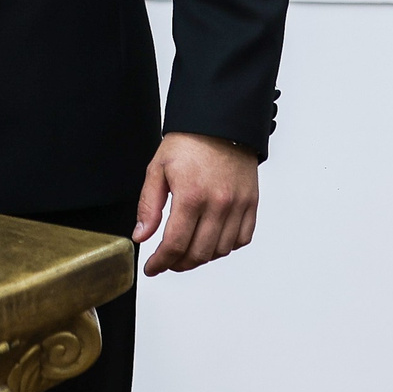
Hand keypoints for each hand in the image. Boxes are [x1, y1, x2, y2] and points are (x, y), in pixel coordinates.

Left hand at [133, 132, 258, 275]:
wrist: (220, 123)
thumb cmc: (188, 143)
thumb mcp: (157, 169)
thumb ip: (149, 205)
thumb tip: (141, 236)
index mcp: (191, 195)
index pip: (175, 244)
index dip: (161, 262)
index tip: (152, 268)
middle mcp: (218, 204)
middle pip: (198, 253)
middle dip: (178, 264)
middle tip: (167, 262)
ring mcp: (238, 205)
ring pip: (220, 250)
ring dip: (201, 257)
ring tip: (187, 251)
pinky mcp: (251, 204)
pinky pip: (241, 239)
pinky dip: (225, 247)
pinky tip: (211, 240)